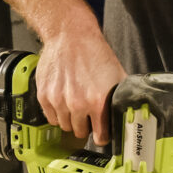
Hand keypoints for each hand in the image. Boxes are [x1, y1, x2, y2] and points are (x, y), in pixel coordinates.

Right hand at [36, 28, 125, 144]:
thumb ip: (121, 97)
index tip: (101, 132)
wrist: (70, 35)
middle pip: (80, 133)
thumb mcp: (117, 75)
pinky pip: (50, 117)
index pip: (100, 137)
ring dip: (70, 120)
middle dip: (85, 126)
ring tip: (74, 105)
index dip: (102, 135)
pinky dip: (56, 113)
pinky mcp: (44, 96)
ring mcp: (58, 101)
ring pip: (64, 126)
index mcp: (98, 101)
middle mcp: (77, 104)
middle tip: (87, 114)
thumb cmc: (94, 53)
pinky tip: (62, 101)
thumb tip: (129, 113)